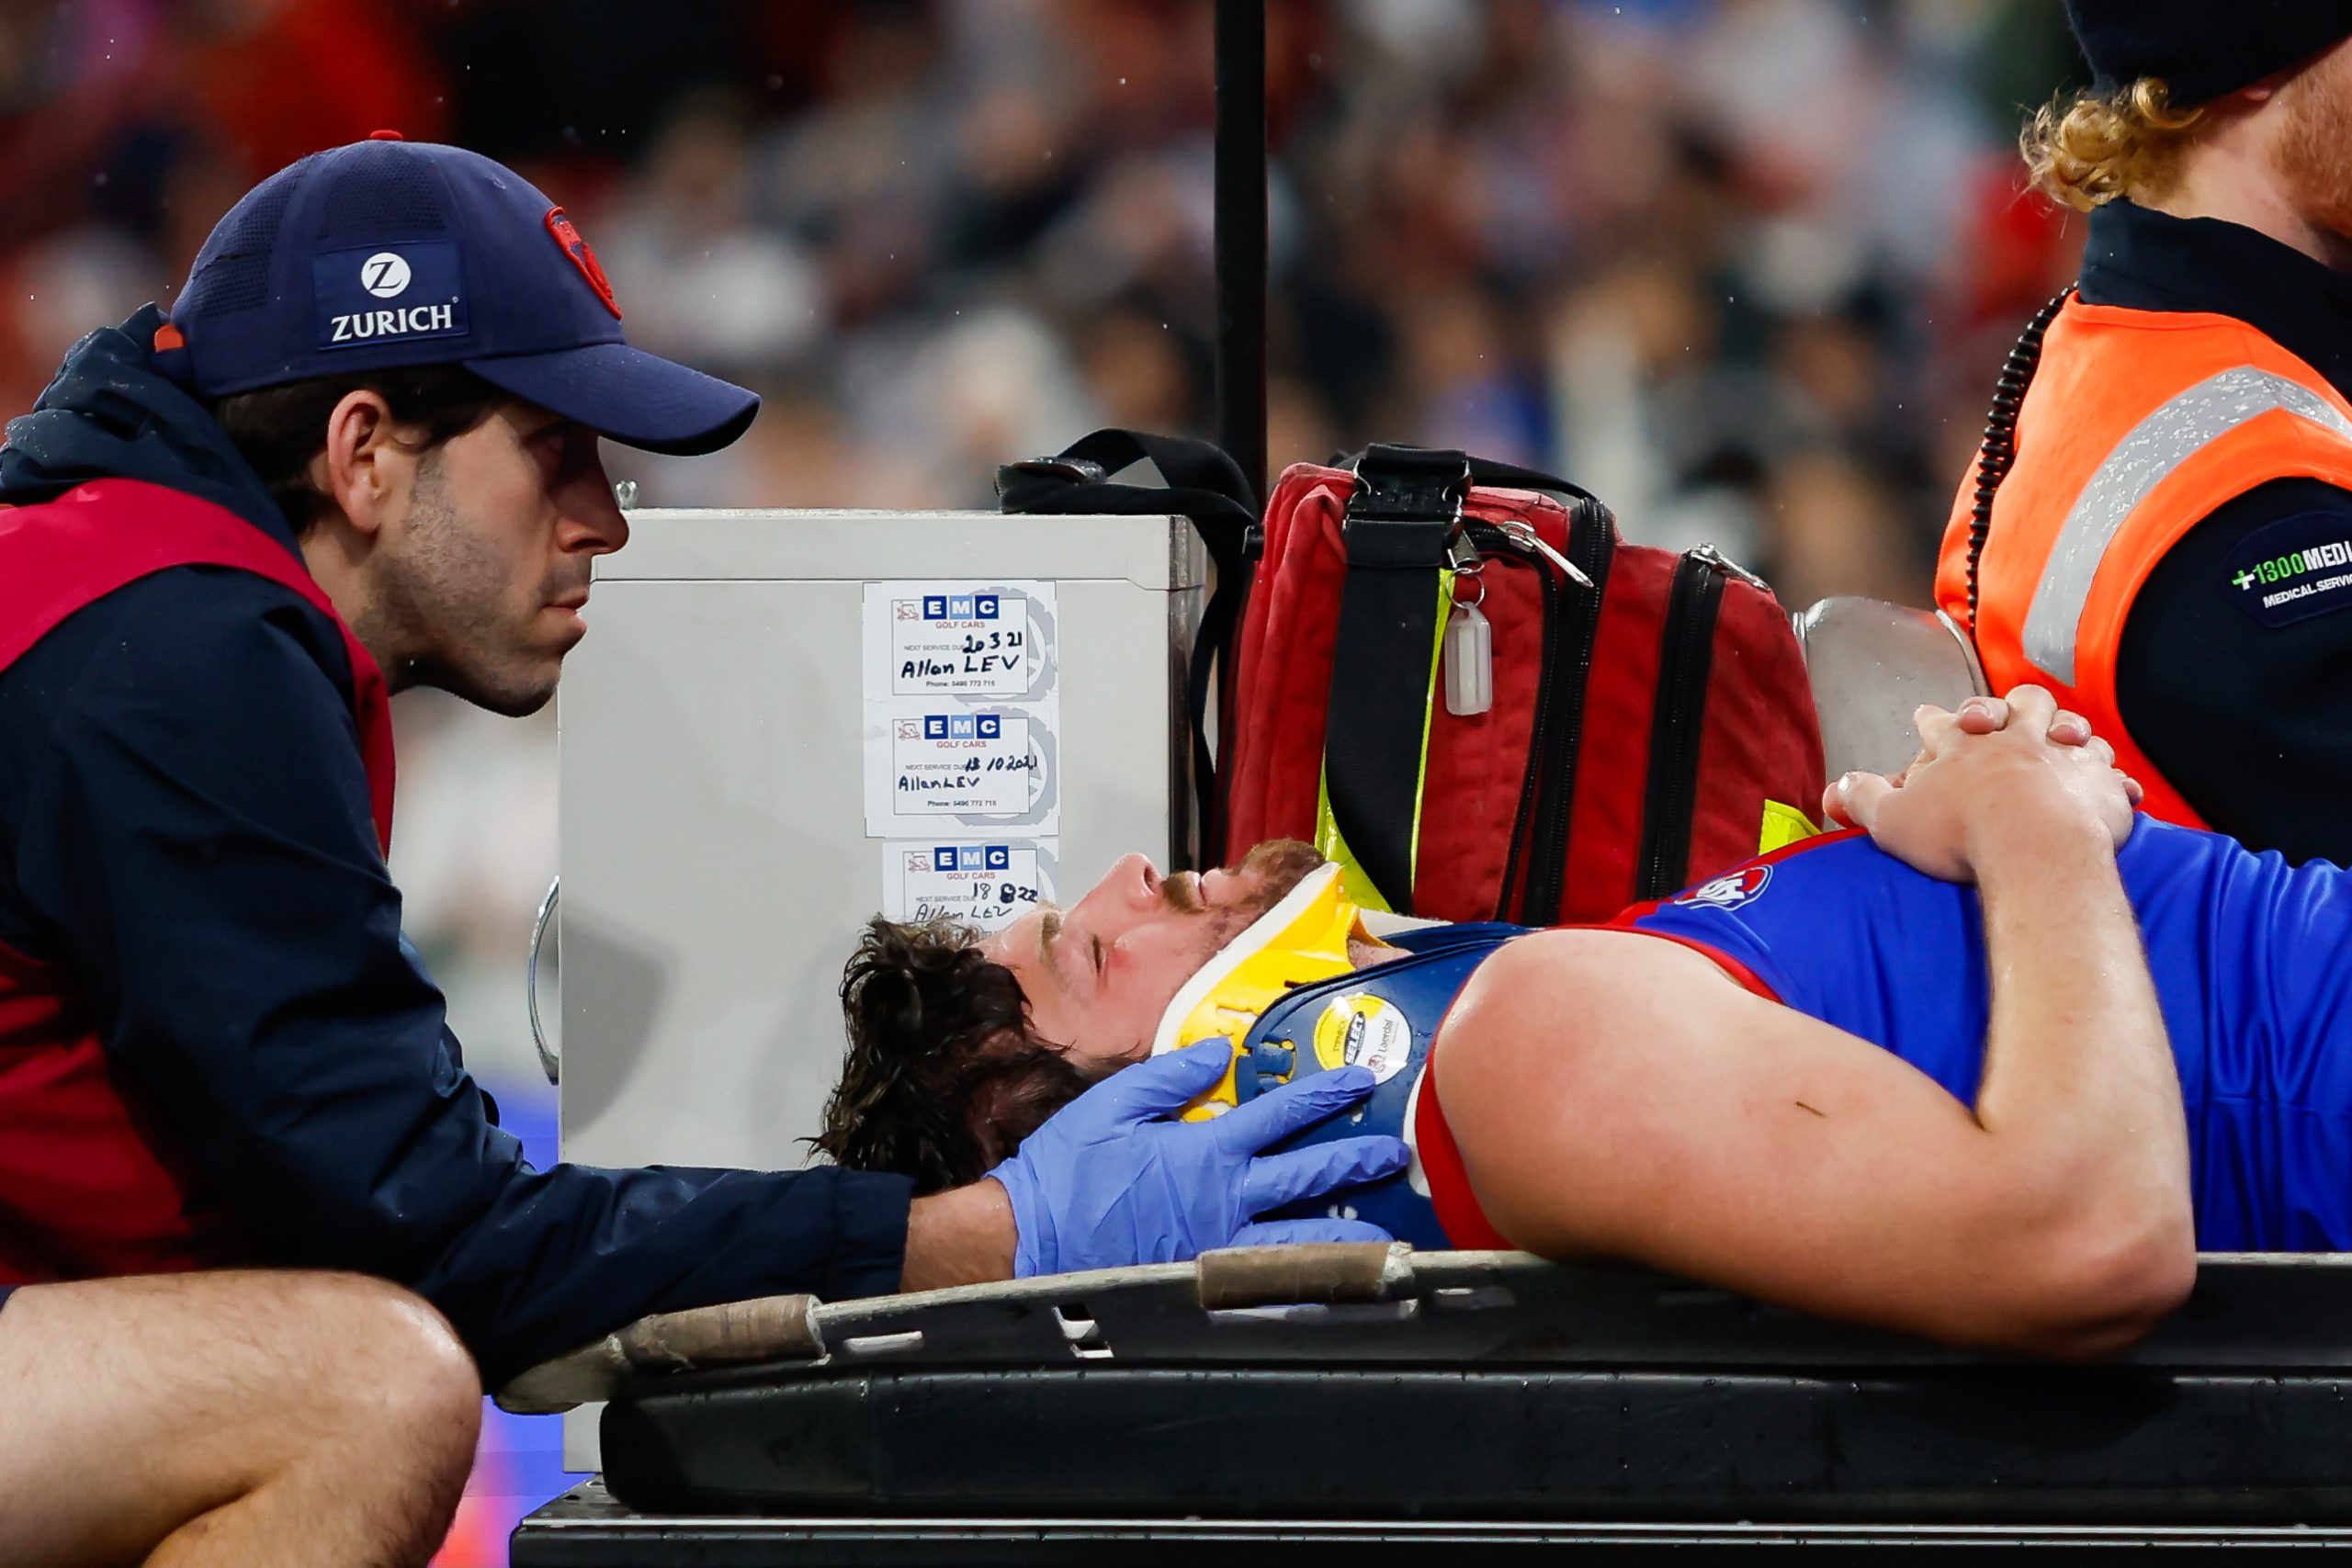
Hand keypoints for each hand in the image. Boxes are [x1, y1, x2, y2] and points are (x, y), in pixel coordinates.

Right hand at [988, 1040, 1409, 1276]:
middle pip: (1308, 1177)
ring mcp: (1220, 1249)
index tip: (1359, 1083)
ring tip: (1384, 1229)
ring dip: (1347, 1231)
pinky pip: (1270, 1289)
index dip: (1325, 1094)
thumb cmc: (1065, 1174)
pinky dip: (1307, 1289)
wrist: (1028, 1242)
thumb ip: (1170, 1078)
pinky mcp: (1206, 1286)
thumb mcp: (1112, 1106)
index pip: (1281, 1114)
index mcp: (1204, 1149)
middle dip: (1354, 1160)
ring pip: (1301, 1239)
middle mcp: (1223, 1199)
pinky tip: (1331, 1290)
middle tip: (1390, 1152)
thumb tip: (1219, 1053)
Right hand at [1822, 686, 2139, 882]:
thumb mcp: (1892, 820)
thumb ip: (1862, 799)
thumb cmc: (1960, 834)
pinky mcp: (2097, 783)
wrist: (2032, 848)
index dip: (1932, 720)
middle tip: (2008, 714)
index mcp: (1962, 746)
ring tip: (2066, 737)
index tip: (1927, 716)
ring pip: (2069, 727)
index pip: (1941, 723)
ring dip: (2068, 730)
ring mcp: (2060, 757)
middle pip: (2017, 706)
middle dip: (2012, 706)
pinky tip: (2114, 779)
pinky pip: (2111, 771)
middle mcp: (2014, 740)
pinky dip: (2111, 774)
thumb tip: (1838, 787)